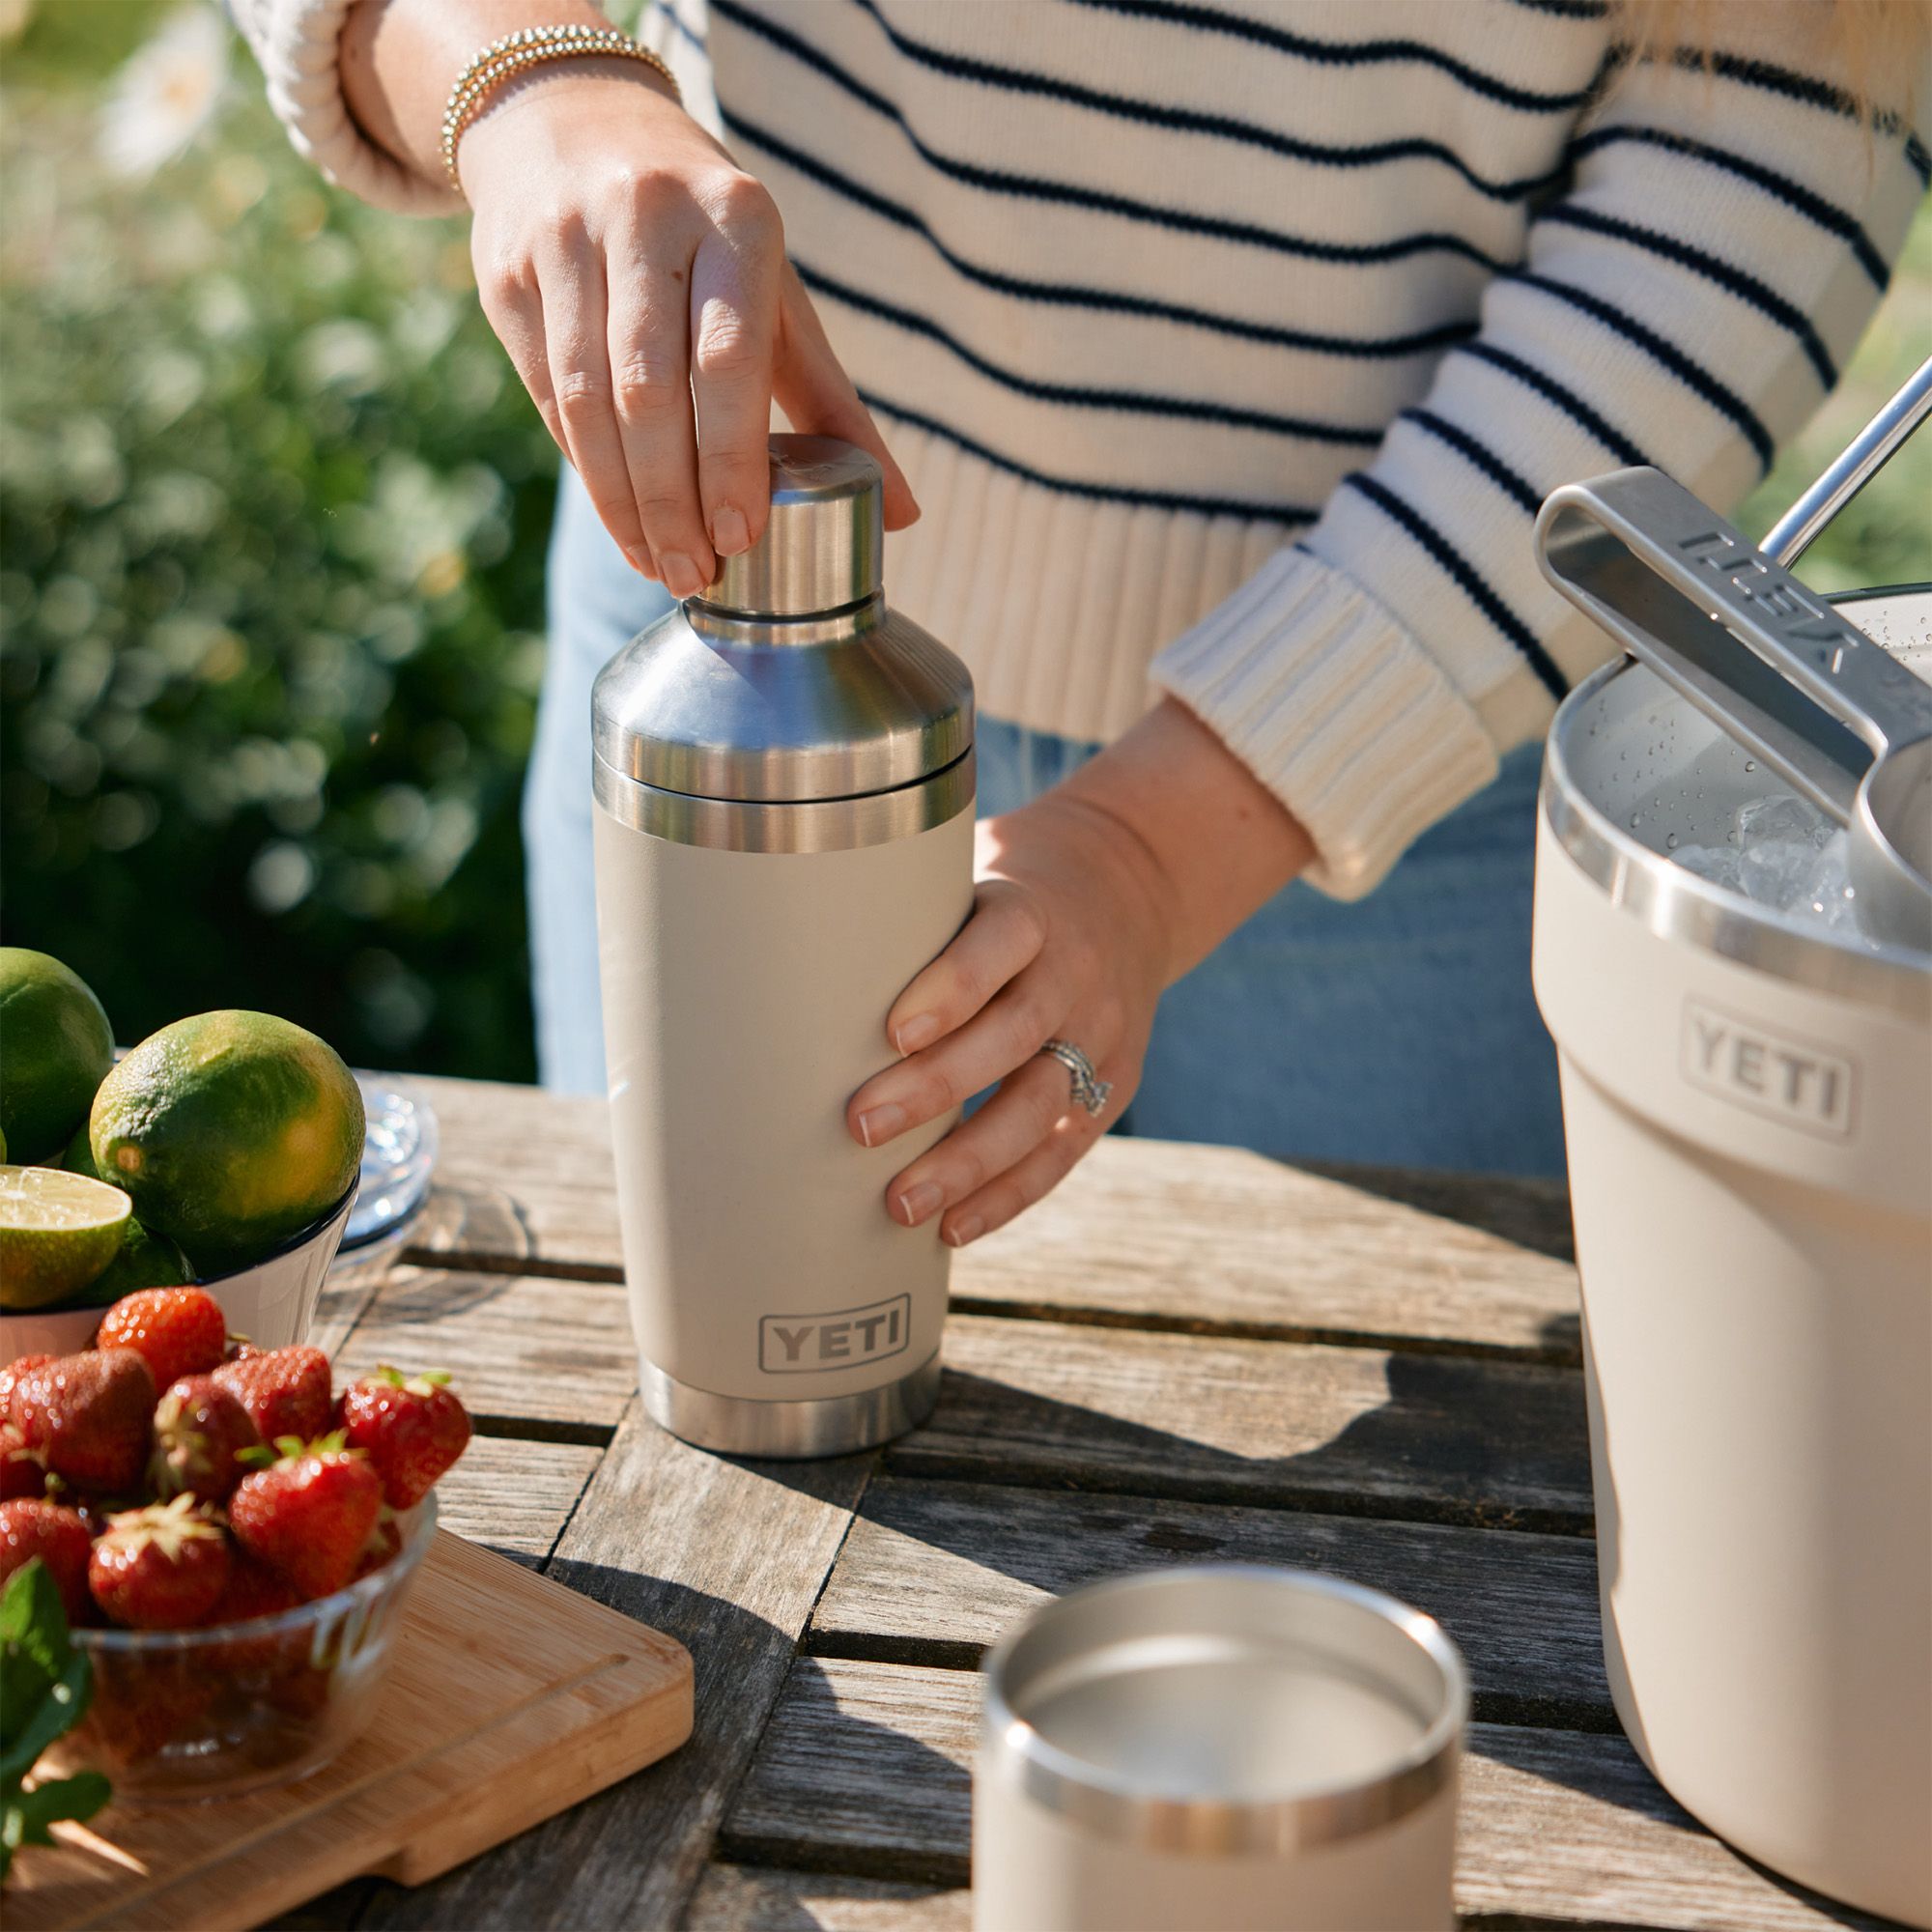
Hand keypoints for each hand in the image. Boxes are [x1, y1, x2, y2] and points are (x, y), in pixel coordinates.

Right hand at [457, 65, 916, 594]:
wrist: (574, 125)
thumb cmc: (705, 237)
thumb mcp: (776, 295)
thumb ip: (833, 403)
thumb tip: (905, 513)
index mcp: (731, 219)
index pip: (726, 358)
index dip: (730, 458)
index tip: (740, 537)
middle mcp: (642, 219)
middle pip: (648, 390)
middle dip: (672, 499)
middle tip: (695, 575)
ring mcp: (562, 242)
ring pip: (586, 400)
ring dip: (623, 500)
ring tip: (658, 564)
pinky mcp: (507, 274)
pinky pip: (548, 394)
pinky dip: (587, 469)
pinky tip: (621, 520)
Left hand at [845, 795, 1176, 1247]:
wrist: (1127, 891)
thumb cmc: (999, 900)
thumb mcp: (967, 879)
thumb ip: (901, 924)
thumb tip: (772, 977)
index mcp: (1032, 912)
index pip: (1000, 945)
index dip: (951, 988)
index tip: (891, 1033)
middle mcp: (1075, 972)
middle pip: (1013, 1034)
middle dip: (937, 1087)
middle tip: (860, 1126)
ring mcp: (1100, 1032)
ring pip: (1041, 1105)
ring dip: (969, 1162)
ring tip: (901, 1203)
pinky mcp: (1113, 1083)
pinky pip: (1063, 1150)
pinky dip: (1008, 1194)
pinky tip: (954, 1226)